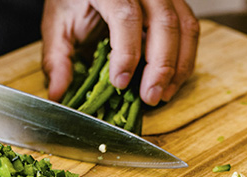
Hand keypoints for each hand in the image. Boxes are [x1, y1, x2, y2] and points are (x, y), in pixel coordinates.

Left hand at [41, 0, 198, 105]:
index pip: (126, 17)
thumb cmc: (74, 0)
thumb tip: (57, 93)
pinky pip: (190, 29)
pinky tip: (171, 81)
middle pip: (164, 23)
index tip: (120, 82)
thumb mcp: (58, 25)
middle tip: (149, 97)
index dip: (127, 53)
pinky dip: (184, 59)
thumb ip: (57, 59)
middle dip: (160, 67)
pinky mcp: (174, 2)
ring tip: (162, 94)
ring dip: (178, 66)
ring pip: (184, 27)